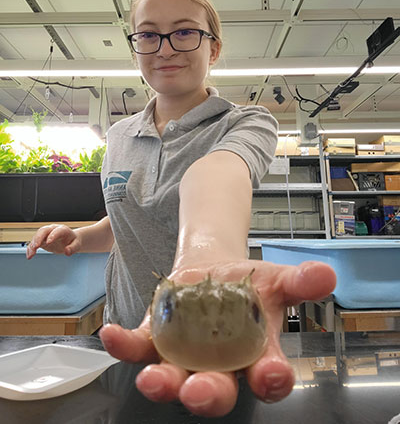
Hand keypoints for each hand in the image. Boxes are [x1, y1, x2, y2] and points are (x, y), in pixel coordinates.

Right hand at [26, 224, 81, 258]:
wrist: (70, 240)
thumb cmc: (73, 241)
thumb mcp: (77, 244)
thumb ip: (73, 248)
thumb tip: (67, 252)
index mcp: (63, 229)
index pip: (57, 231)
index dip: (52, 235)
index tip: (49, 242)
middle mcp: (52, 230)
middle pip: (43, 231)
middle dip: (39, 238)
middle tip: (36, 246)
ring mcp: (46, 234)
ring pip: (37, 236)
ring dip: (33, 244)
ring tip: (31, 253)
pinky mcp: (41, 240)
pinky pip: (34, 243)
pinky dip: (30, 249)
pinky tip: (29, 255)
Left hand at [99, 260, 335, 417]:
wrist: (215, 271)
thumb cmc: (249, 284)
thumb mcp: (277, 279)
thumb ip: (301, 281)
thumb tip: (325, 274)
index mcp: (255, 356)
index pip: (267, 378)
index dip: (269, 380)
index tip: (269, 374)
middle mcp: (218, 366)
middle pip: (215, 391)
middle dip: (208, 395)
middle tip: (199, 392)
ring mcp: (183, 355)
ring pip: (172, 378)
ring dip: (162, 382)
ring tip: (153, 378)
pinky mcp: (154, 340)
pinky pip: (137, 347)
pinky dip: (125, 344)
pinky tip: (113, 333)